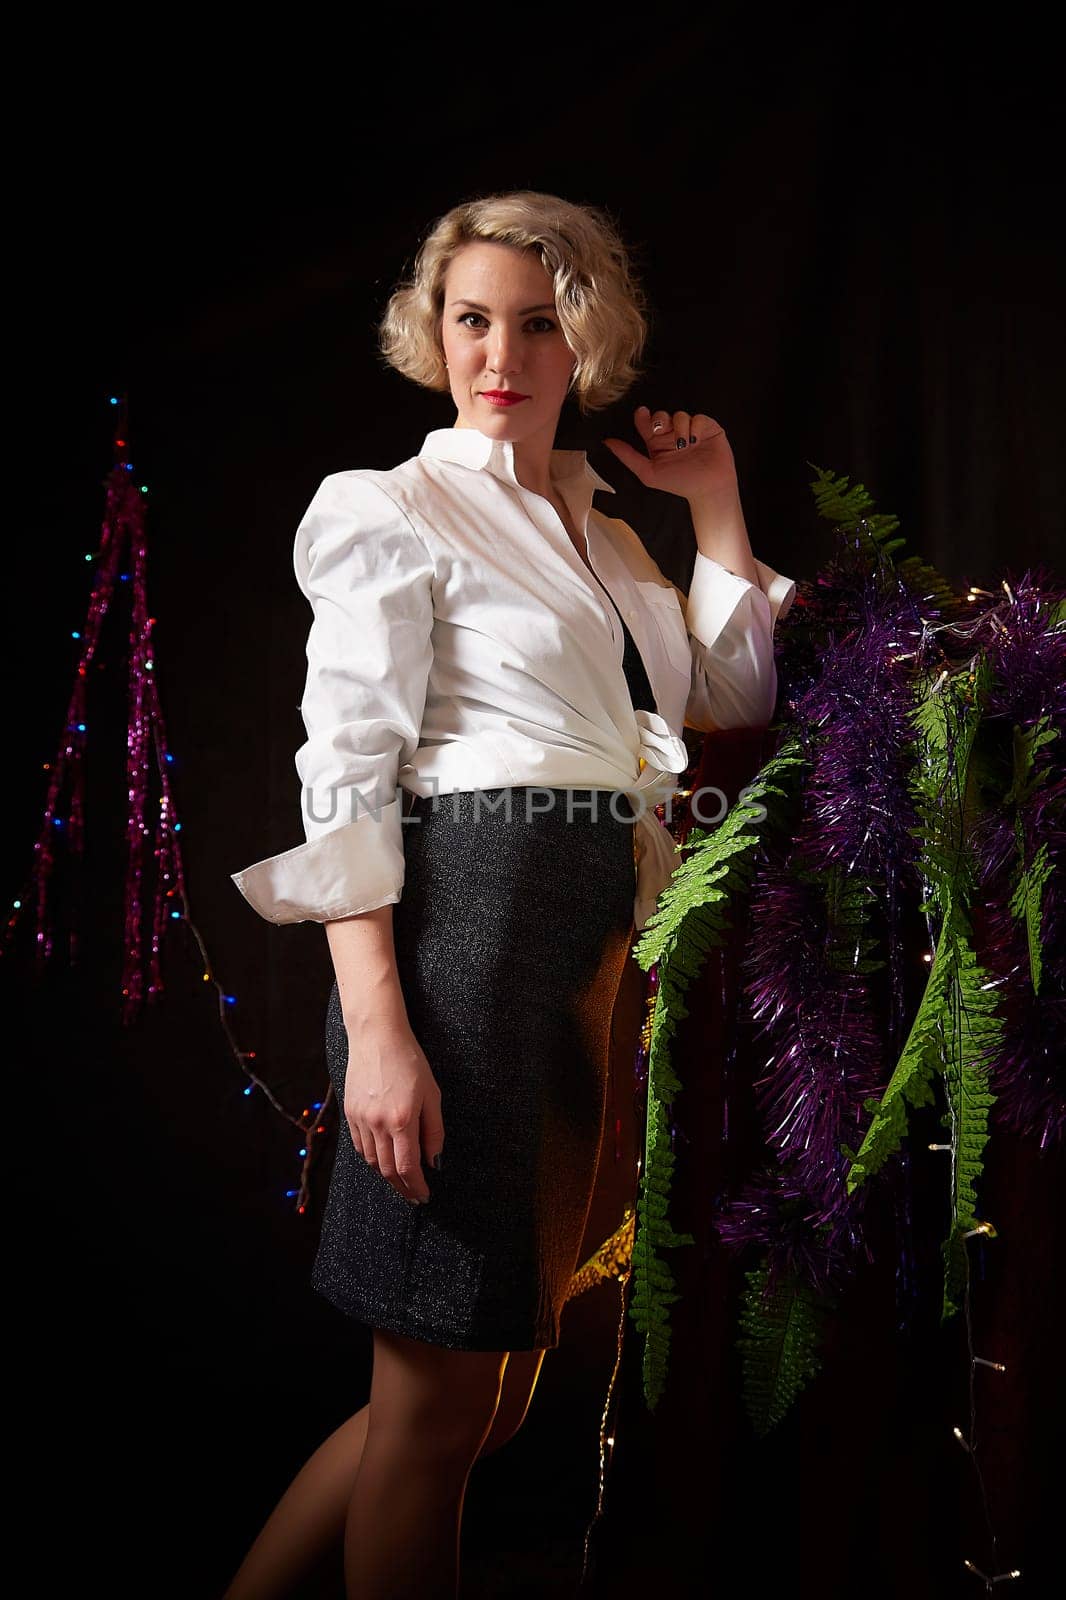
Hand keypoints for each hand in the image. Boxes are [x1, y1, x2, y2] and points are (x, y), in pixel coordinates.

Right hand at [343, 1016, 443, 1203]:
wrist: (376, 1038)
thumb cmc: (410, 1062)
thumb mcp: (432, 1094)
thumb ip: (434, 1131)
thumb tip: (433, 1161)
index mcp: (401, 1120)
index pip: (407, 1167)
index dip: (416, 1186)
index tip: (425, 1195)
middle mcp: (377, 1124)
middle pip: (388, 1170)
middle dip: (402, 1187)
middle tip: (414, 1195)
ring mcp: (360, 1119)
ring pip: (372, 1161)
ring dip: (387, 1176)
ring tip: (401, 1181)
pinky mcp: (350, 1113)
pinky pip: (360, 1146)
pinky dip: (372, 1158)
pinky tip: (383, 1160)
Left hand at [602, 406, 739, 504]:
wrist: (708, 489)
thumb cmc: (680, 483)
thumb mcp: (649, 472)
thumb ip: (628, 457)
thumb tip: (607, 442)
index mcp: (658, 443)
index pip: (647, 424)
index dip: (643, 417)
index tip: (642, 414)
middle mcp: (673, 435)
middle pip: (661, 415)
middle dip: (661, 420)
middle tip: (663, 432)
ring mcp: (690, 430)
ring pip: (680, 415)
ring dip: (680, 429)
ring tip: (684, 446)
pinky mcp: (708, 428)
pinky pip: (699, 417)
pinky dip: (696, 427)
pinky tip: (697, 440)